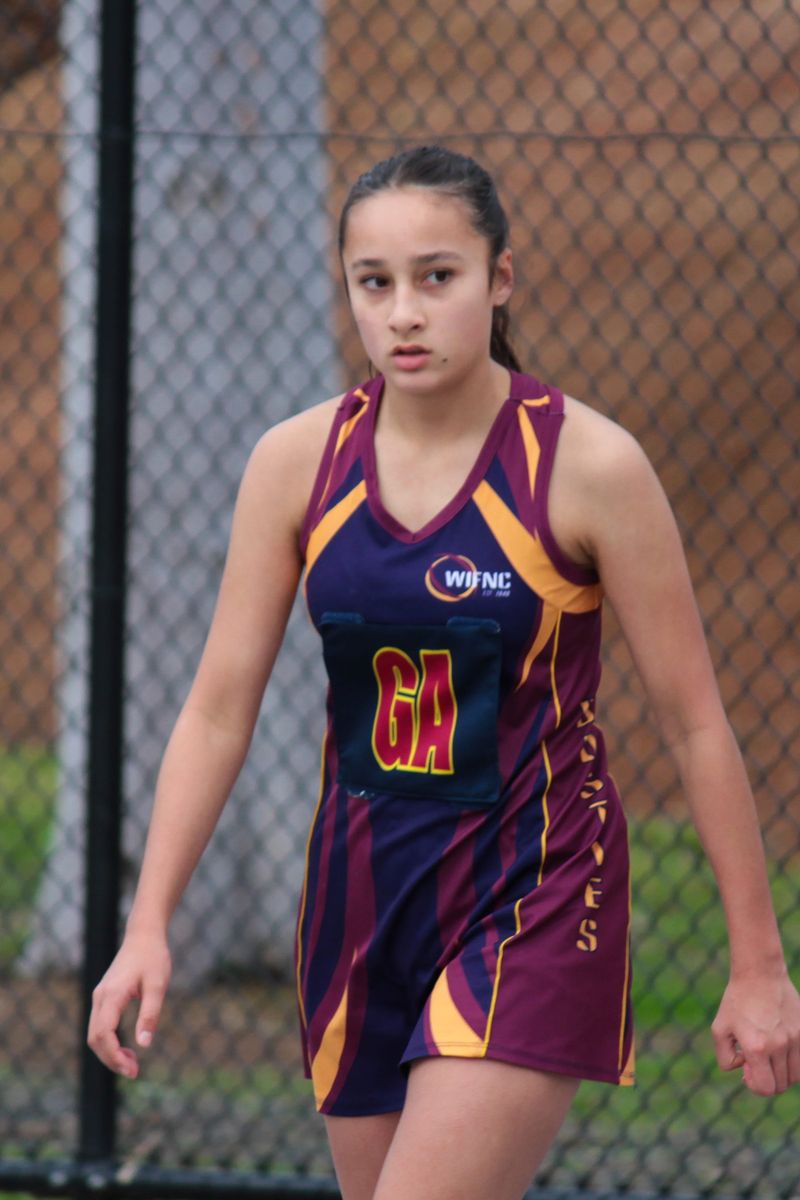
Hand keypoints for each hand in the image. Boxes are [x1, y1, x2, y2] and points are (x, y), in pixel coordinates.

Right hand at [87, 931, 171, 1077]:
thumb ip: (150, 1014)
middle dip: (111, 1059)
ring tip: (132, 1063)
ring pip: (95, 1034)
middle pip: (95, 1038)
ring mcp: (100, 997)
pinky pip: (100, 1026)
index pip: (103, 1034)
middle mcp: (100, 997)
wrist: (144, 935)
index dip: (114, 1056)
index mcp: (112, 995)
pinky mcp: (104, 997)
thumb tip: (144, 1045)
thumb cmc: (153, 957)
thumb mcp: (158, 985)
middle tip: (134, 1072)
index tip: (132, 1069)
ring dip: (110, 1053)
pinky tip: (127, 1049)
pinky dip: (109, 1042)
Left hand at [711, 968, 799, 1094]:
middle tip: (757, 1061)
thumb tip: (744, 1070)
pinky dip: (793, 1062)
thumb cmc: (737, 1001)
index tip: (747, 1069)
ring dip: (782, 1073)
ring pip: (795, 1076)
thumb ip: (725, 1058)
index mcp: (756, 1047)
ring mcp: (795, 1038)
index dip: (755, 1086)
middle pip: (781, 1085)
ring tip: (769, 1055)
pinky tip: (781, 1049)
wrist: (759, 974)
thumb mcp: (719, 1029)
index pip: (765, 1088)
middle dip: (767, 1079)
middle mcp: (779, 1045)